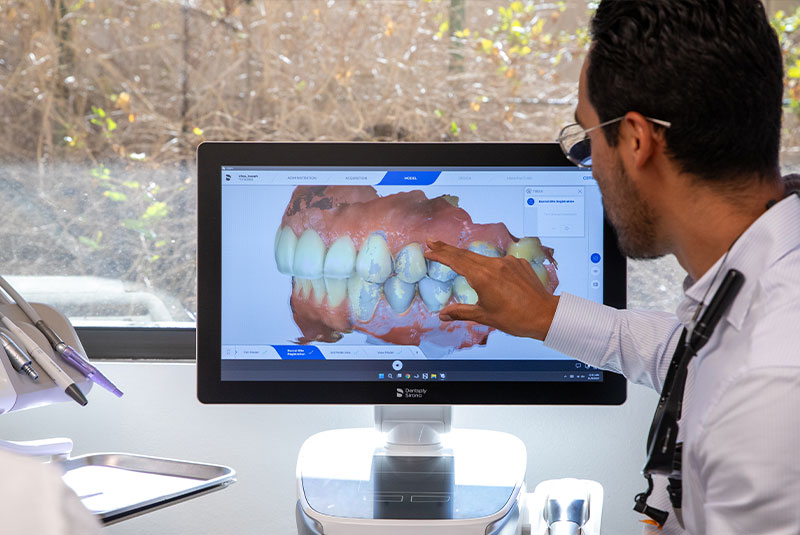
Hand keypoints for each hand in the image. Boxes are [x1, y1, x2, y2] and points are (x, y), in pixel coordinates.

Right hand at [425, 239, 558, 340]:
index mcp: (482, 277)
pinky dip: (489, 266)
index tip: (428, 250)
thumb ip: (461, 312)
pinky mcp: (518, 264)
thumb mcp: (484, 316)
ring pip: (482, 257)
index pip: (456, 261)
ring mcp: (507, 262)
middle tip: (432, 241)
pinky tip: (490, 275)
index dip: (440, 255)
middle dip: (447, 248)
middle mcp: (494, 265)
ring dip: (467, 258)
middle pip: (465, 254)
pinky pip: (499, 262)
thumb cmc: (515, 318)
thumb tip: (443, 315)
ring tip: (456, 258)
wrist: (544, 315)